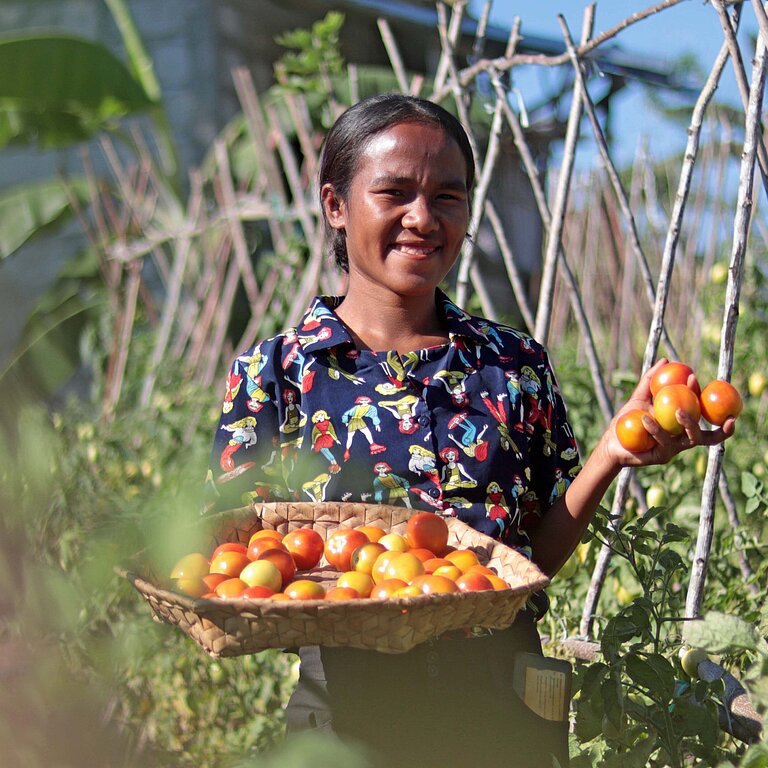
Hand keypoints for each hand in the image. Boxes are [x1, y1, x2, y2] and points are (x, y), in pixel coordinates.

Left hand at [600, 358, 735, 469]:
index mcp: (682, 424)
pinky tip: (646, 419)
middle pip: (709, 436)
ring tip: (677, 410)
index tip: (694, 378)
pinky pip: (664, 443)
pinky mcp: (662, 457)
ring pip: (690, 440)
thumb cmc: (627, 418)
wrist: (612, 441)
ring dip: (689, 424)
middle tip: (722, 414)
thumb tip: (666, 360)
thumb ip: (651, 381)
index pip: (701, 413)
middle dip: (722, 430)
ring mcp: (675, 449)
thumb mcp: (639, 397)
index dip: (706, 398)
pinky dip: (656, 430)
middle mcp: (683, 438)